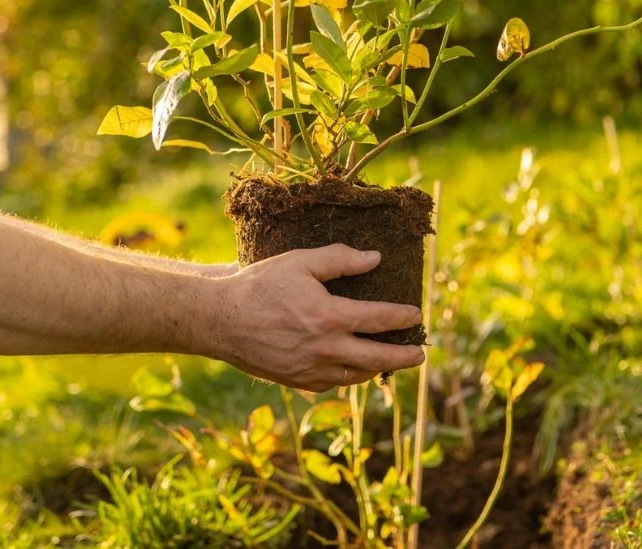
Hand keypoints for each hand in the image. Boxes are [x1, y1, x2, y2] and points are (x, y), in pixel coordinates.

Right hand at [208, 244, 425, 390]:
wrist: (220, 320)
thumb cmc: (260, 285)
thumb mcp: (300, 262)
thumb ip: (341, 260)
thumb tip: (375, 259)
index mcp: (330, 317)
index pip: (379, 319)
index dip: (402, 317)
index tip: (416, 314)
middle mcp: (325, 349)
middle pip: (378, 357)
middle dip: (404, 357)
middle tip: (421, 355)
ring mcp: (311, 369)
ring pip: (357, 375)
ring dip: (378, 368)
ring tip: (390, 361)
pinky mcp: (297, 381)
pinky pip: (332, 382)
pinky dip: (349, 375)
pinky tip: (354, 367)